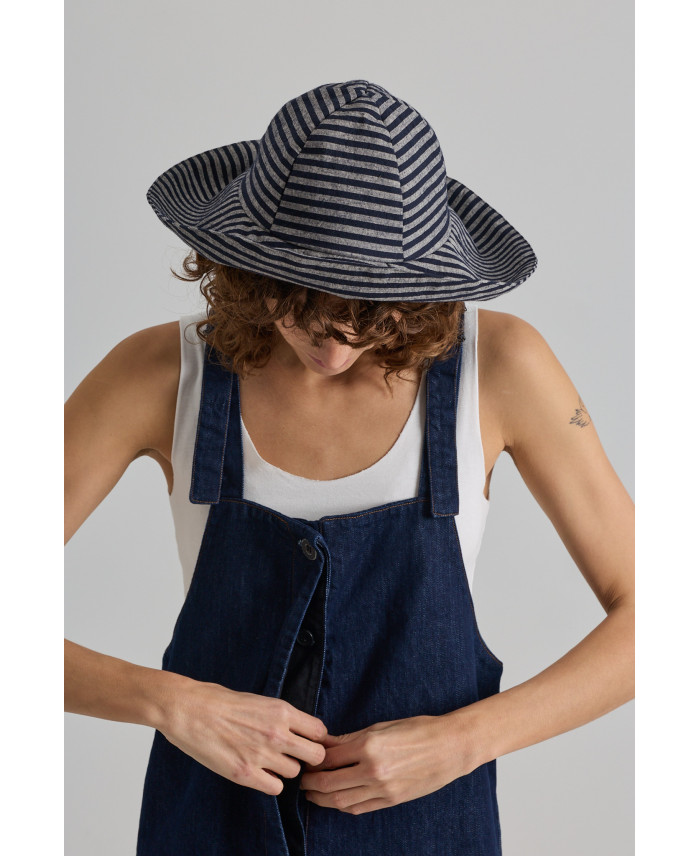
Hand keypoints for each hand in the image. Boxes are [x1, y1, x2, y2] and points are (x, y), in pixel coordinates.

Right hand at [159, 678, 327, 795]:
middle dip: (308, 757)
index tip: (305, 740)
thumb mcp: (259, 700)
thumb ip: (280, 716)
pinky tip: (260, 773)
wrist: (189, 709)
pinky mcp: (245, 774)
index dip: (315, 738)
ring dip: (285, 769)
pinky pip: (276, 788)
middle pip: (316, 755)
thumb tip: (297, 729)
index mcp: (282, 711)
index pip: (320, 731)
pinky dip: (271, 783)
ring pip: (295, 772)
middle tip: (294, 755)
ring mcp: (261, 755)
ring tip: (269, 761)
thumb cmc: (219, 700)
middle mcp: (277, 733)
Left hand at [299, 715, 465, 814]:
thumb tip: (326, 743)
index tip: (306, 759)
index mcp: (369, 746)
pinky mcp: (391, 801)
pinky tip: (336, 800)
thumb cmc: (417, 729)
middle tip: (302, 779)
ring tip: (313, 792)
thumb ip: (351, 738)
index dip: (314, 760)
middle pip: (329, 783)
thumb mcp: (381, 726)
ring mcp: (383, 789)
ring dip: (322, 798)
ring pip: (341, 801)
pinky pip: (360, 808)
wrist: (449, 747)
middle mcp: (373, 770)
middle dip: (311, 783)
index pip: (329, 758)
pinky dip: (343, 806)